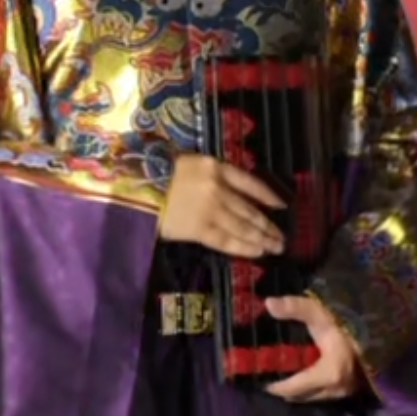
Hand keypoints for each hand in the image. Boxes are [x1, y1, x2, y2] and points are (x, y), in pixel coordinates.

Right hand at [158, 155, 286, 257]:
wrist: (135, 187)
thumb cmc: (155, 172)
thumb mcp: (186, 162)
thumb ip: (209, 175)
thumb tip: (229, 193)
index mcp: (215, 167)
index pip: (250, 183)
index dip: (268, 195)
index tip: (281, 206)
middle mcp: (219, 188)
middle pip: (249, 209)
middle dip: (268, 225)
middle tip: (281, 237)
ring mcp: (210, 210)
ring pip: (243, 226)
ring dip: (261, 238)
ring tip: (275, 247)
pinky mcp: (199, 230)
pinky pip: (227, 240)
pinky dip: (244, 247)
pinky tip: (257, 252)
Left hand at [263, 295, 362, 402]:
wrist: (382, 326)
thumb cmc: (348, 320)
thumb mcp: (320, 312)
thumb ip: (294, 308)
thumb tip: (268, 304)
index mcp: (328, 373)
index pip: (294, 387)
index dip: (275, 385)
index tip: (259, 380)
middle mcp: (337, 388)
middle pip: (303, 396)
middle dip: (285, 390)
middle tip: (267, 378)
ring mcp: (347, 391)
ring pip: (314, 396)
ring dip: (299, 389)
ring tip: (283, 377)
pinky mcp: (353, 388)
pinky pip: (325, 393)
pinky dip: (312, 387)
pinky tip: (305, 376)